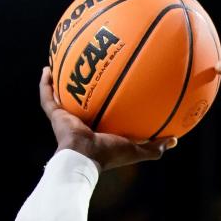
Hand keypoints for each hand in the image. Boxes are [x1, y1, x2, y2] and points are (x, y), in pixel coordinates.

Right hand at [39, 67, 175, 170]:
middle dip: (81, 86)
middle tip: (86, 68)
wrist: (84, 157)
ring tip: (61, 63)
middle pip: (79, 100)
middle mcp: (81, 121)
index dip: (104, 100)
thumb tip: (175, 140)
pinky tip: (47, 67)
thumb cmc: (109, 154)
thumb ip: (154, 146)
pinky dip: (45, 83)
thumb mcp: (136, 149)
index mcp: (98, 128)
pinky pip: (47, 96)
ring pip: (60, 95)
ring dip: (59, 81)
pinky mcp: (54, 115)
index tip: (111, 86)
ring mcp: (65, 117)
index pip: (102, 112)